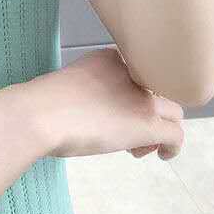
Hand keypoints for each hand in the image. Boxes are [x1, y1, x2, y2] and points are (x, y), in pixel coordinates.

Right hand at [20, 46, 184, 160]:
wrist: (38, 116)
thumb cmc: (40, 105)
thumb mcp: (68, 85)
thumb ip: (90, 91)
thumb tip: (96, 115)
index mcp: (108, 58)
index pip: (136, 75)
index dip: (130, 97)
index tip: (114, 113)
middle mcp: (130, 72)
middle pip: (157, 93)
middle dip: (146, 113)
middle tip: (124, 132)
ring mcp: (141, 97)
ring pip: (172, 113)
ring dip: (158, 130)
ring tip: (135, 148)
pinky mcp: (148, 123)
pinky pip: (176, 134)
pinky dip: (172, 147)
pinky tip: (161, 155)